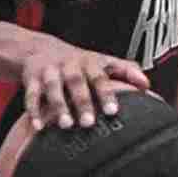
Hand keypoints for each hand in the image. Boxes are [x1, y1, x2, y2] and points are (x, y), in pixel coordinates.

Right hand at [7, 33, 150, 129]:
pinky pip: (30, 95)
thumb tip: (147, 84)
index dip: (106, 93)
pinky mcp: (31, 79)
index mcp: (89, 62)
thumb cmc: (80, 63)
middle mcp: (69, 64)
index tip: (112, 111)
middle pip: (75, 81)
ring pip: (52, 88)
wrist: (40, 49)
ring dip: (58, 106)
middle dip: (81, 101)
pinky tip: (38, 127)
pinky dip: (33, 111)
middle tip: (88, 123)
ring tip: (65, 125)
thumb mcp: (102, 61)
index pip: (100, 77)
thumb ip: (126, 70)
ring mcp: (49, 71)